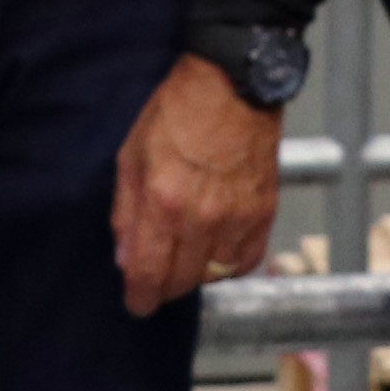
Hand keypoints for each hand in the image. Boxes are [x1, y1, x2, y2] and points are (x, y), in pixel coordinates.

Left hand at [111, 59, 284, 315]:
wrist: (232, 86)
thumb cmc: (177, 113)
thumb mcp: (132, 155)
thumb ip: (126, 212)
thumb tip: (125, 258)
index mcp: (164, 203)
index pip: (149, 273)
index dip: (140, 297)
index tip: (137, 304)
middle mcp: (203, 219)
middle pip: (181, 282)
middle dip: (164, 287)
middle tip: (158, 278)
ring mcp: (237, 219)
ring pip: (214, 276)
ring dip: (196, 273)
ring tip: (187, 254)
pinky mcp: (264, 214)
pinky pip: (246, 262)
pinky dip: (229, 265)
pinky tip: (217, 249)